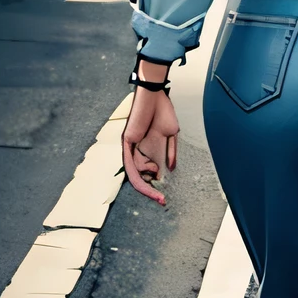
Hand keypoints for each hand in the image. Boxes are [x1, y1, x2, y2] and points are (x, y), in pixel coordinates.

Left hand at [122, 88, 178, 204]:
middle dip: (149, 191)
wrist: (156, 97)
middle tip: (160, 200)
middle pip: (140, 177)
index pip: (149, 173)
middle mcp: (138, 151)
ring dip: (146, 183)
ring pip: (135, 173)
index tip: (163, 198)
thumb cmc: (163, 112)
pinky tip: (146, 181)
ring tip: (157, 187)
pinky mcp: (127, 142)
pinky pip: (129, 163)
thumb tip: (169, 169)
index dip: (155, 186)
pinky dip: (136, 173)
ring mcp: (131, 148)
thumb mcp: (170, 136)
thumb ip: (170, 152)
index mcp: (149, 150)